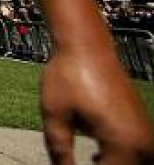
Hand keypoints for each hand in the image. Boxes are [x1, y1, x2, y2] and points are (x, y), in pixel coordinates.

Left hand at [41, 46, 153, 163]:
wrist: (87, 46)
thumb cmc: (70, 74)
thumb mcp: (55, 117)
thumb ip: (60, 152)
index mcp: (123, 143)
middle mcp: (142, 143)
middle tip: (70, 163)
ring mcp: (146, 135)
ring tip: (85, 159)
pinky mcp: (142, 128)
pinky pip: (137, 157)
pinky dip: (118, 160)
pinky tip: (93, 156)